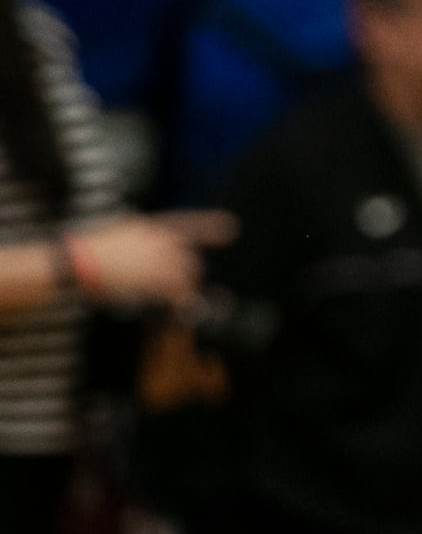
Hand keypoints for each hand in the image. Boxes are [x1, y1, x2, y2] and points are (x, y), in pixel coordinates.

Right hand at [69, 212, 234, 307]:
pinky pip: (180, 294)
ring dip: (183, 288)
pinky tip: (180, 308)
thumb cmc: (91, 250)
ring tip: (168, 295)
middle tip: (174, 285)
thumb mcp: (118, 231)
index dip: (211, 226)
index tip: (231, 226)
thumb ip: (140, 234)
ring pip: (187, 278)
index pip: (188, 225)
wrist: (78, 262)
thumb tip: (146, 234)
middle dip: (187, 274)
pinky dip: (183, 303)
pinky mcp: (157, 281)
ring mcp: (162, 262)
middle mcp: (162, 242)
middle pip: (190, 261)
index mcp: (152, 228)